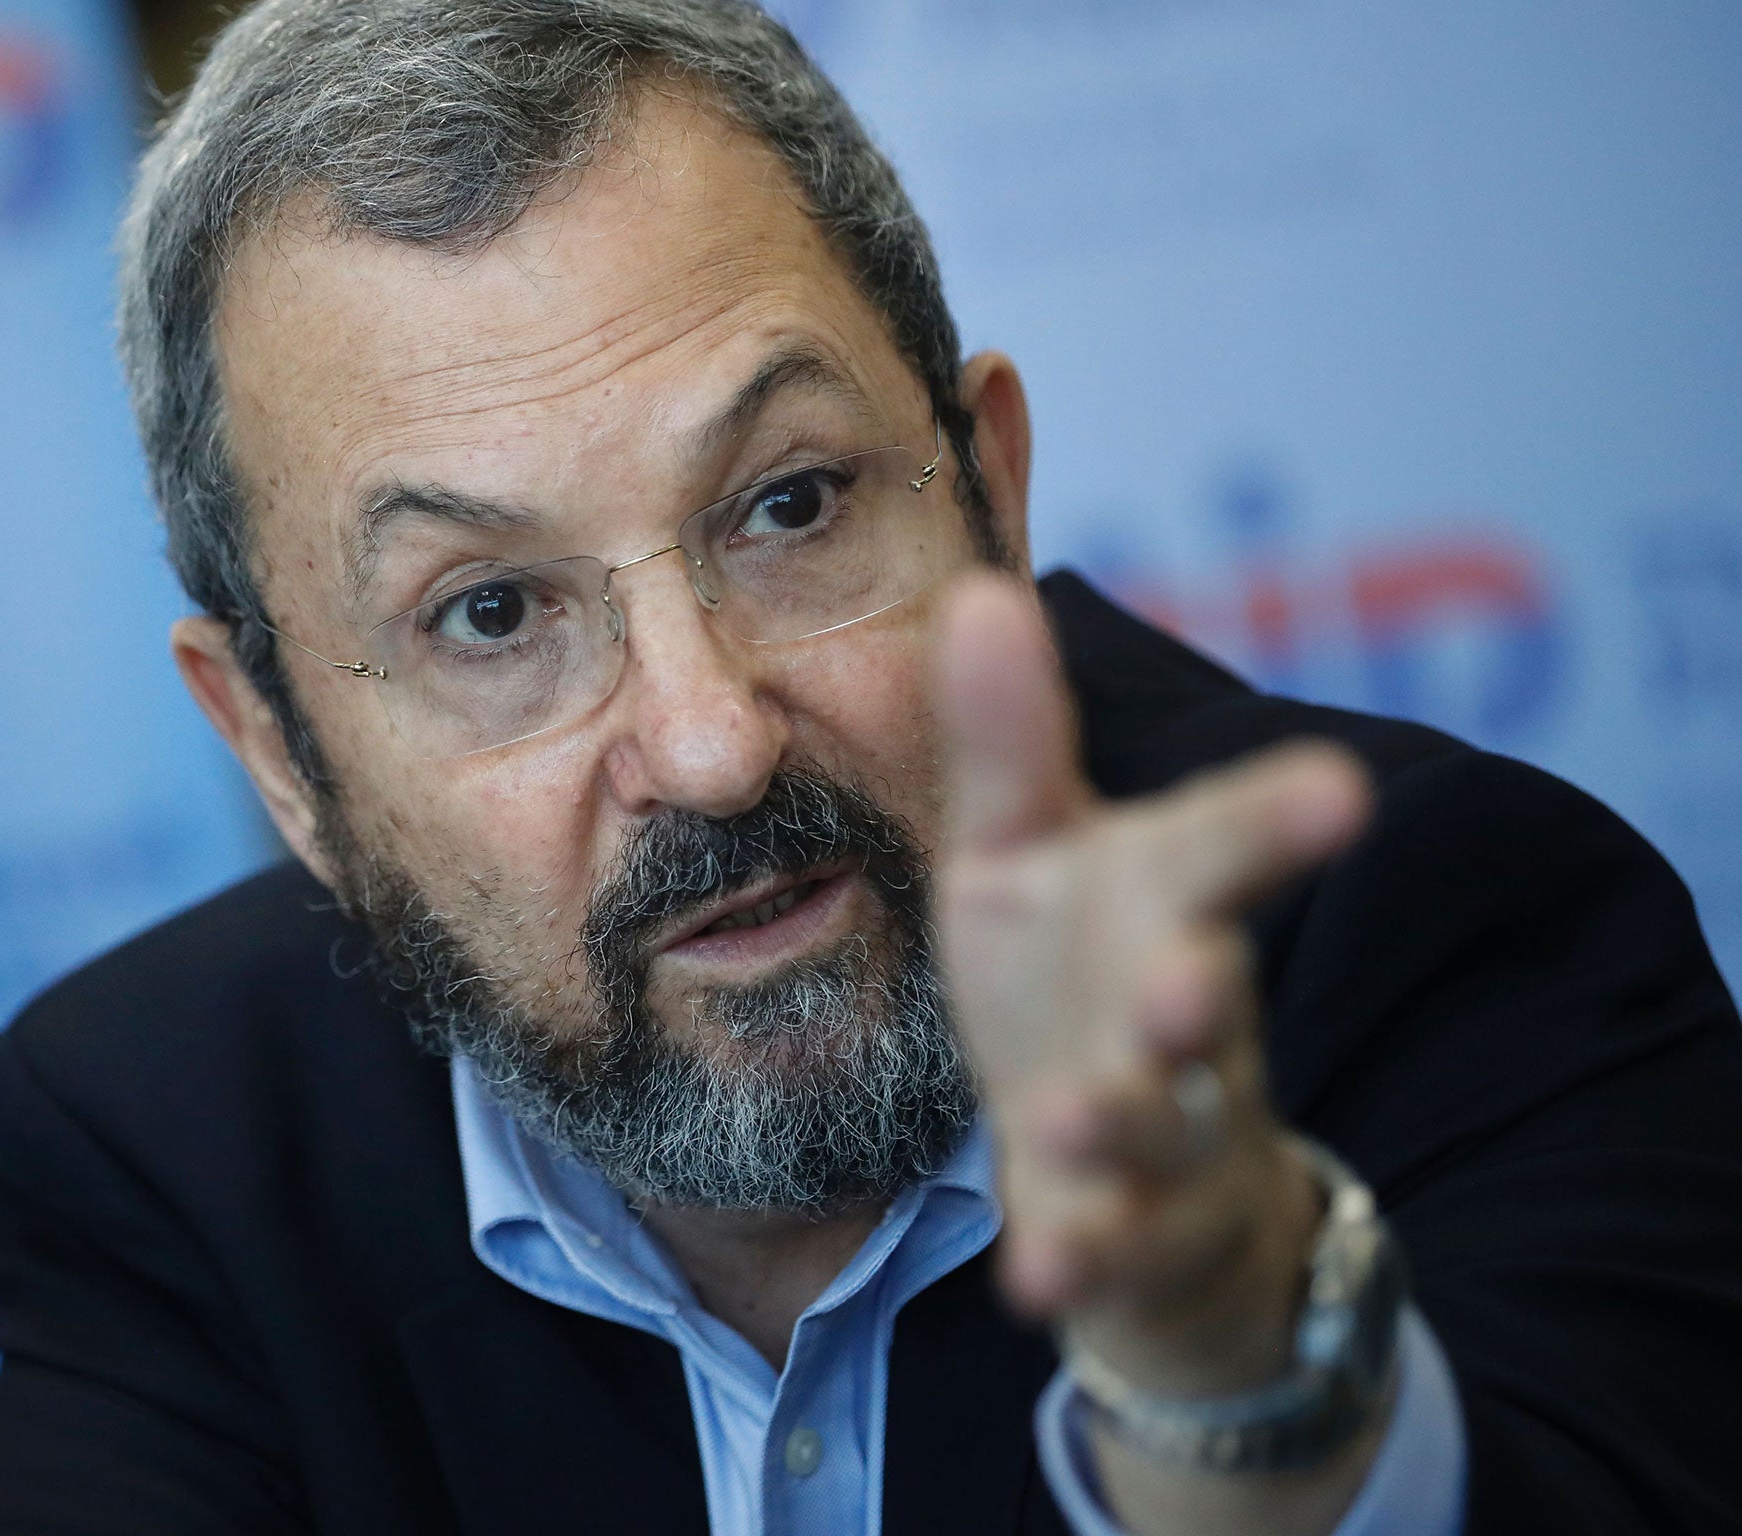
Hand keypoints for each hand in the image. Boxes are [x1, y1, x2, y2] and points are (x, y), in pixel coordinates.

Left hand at [934, 574, 1371, 1396]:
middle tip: (1191, 982)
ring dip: (1121, 1124)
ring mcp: (1165, 1129)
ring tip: (1067, 1122)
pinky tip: (1032, 1283)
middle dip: (1199, 989)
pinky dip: (1077, 1263)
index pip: (1220, 847)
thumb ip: (1008, 744)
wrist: (1129, 1161)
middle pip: (1206, 994)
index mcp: (1159, 903)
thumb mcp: (1025, 859)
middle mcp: (1178, 1010)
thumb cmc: (1076, 977)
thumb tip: (978, 589)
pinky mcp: (1126, 1232)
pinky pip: (1112, 1252)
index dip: (1276, 822)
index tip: (1345, 790)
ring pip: (1163, 1130)